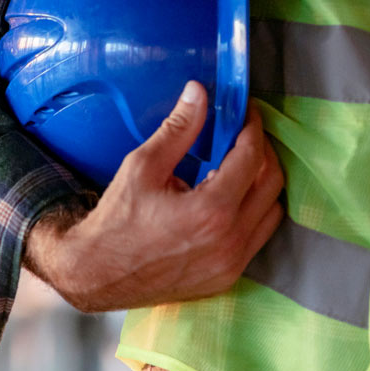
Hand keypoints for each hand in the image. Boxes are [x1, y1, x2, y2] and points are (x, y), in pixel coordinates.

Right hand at [24, 81, 283, 312]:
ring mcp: (232, 263)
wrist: (97, 274)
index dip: (252, 127)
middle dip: (263, 151)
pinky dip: (253, 212)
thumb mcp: (142, 167)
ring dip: (262, 183)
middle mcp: (231, 239)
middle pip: (271, 183)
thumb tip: (199, 93)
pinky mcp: (227, 277)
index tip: (246, 112)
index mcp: (212, 210)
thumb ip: (178, 129)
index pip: (251, 157)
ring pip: (271, 212)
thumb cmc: (115, 220)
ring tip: (239, 166)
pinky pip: (257, 237)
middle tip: (244, 134)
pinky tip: (228, 200)